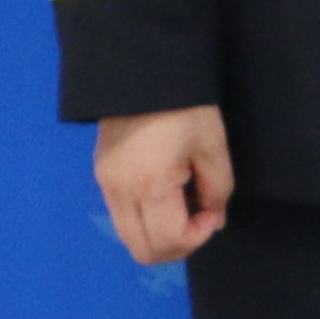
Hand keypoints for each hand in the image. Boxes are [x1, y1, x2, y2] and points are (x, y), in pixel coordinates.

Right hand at [95, 104, 233, 263]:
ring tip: (183, 200)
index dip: (198, 236)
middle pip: (143, 251)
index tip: (213, 209)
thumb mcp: (213, 143)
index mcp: (149, 185)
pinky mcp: (101, 175)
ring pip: (130, 238)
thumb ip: (218, 188)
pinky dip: (145, 218)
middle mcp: (119, 193)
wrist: (145, 67)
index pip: (169, 241)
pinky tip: (165, 190)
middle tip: (199, 214)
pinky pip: (122, 216)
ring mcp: (105, 186)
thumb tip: (213, 221)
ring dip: (160, 233)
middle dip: (178, 244)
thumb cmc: (186, 104)